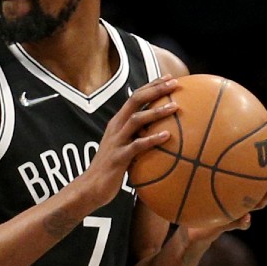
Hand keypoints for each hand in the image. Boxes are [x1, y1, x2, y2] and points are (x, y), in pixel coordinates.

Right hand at [80, 75, 180, 206]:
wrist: (91, 187)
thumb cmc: (111, 168)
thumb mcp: (123, 146)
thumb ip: (136, 135)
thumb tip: (158, 131)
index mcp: (117, 122)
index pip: (135, 96)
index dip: (151, 85)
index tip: (169, 77)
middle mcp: (116, 127)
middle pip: (135, 100)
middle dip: (155, 89)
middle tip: (174, 83)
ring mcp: (117, 141)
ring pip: (137, 119)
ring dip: (157, 112)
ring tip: (175, 107)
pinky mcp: (119, 157)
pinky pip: (137, 145)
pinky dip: (152, 139)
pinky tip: (167, 137)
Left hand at [186, 152, 266, 241]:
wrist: (191, 227)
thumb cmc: (194, 200)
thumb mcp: (193, 180)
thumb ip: (197, 164)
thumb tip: (192, 137)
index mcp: (237, 185)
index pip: (255, 167)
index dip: (264, 154)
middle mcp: (242, 196)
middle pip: (264, 182)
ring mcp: (239, 210)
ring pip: (259, 203)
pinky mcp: (230, 225)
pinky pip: (239, 224)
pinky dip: (244, 221)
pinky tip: (247, 217)